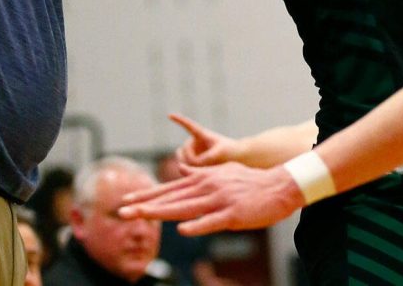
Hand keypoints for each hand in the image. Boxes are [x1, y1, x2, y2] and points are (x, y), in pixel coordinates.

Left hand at [119, 162, 300, 233]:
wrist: (280, 185)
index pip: (170, 188)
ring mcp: (219, 200)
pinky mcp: (232, 213)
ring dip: (161, 212)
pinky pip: (211, 221)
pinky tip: (182, 229)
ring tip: (141, 216)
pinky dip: (196, 225)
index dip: (148, 194)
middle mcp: (208, 186)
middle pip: (171, 197)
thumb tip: (182, 173)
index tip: (127, 198)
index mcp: (205, 179)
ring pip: (185, 208)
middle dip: (145, 204)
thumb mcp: (223, 174)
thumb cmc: (250, 183)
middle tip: (122, 209)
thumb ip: (201, 176)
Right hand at [172, 113, 239, 166]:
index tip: (170, 115)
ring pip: (183, 161)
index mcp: (202, 134)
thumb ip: (204, 160)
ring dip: (190, 167)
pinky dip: (189, 172)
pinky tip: (195, 174)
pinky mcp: (192, 163)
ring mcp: (192, 152)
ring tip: (204, 170)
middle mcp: (194, 142)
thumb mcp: (219, 154)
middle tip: (203, 166)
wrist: (236, 160)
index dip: (179, 120)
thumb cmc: (230, 152)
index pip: (188, 126)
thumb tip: (187, 166)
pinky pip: (184, 168)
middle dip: (191, 160)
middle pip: (185, 151)